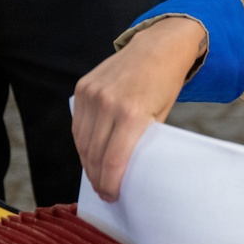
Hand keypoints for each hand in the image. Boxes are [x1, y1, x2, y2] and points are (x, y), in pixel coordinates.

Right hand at [72, 17, 206, 200]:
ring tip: (96, 177)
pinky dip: (82, 142)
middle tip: (104, 192)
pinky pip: (77, 124)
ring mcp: (91, 94)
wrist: (158, 47)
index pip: (113, 159)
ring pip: (81, 141)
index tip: (111, 196)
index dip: (110, 182)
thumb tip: (128, 169)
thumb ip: (143, 140)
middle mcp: (107, 103)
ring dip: (87, 162)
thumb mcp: (162, 115)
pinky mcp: (82, 87)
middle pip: (94, 153)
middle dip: (98, 177)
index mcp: (131, 113)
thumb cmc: (166, 83)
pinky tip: (90, 154)